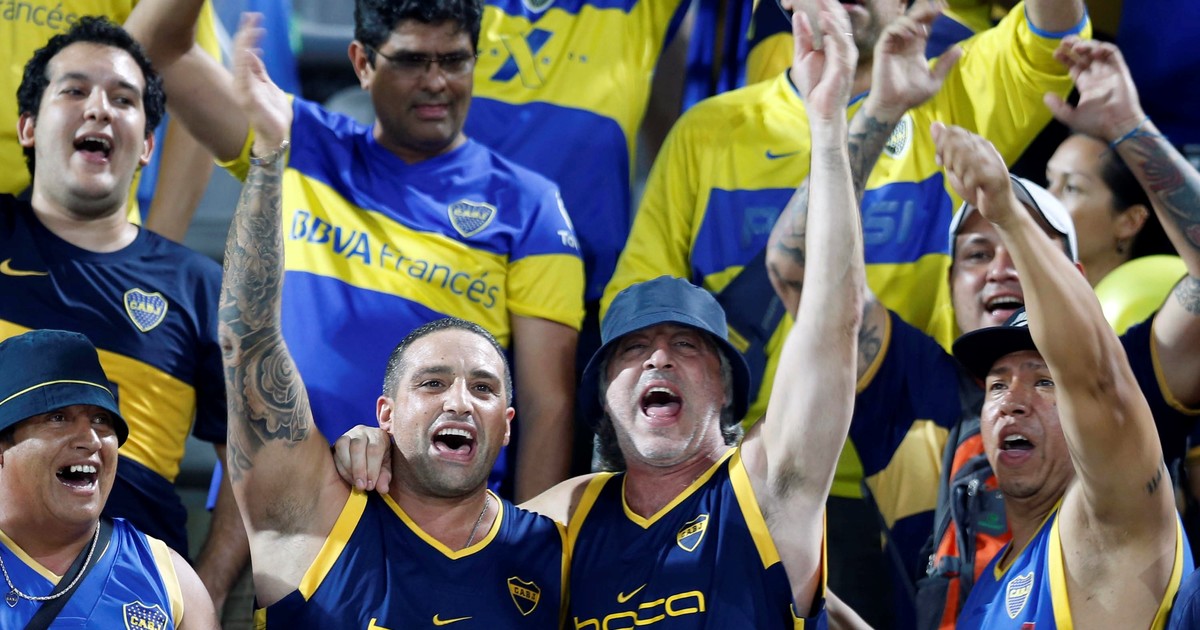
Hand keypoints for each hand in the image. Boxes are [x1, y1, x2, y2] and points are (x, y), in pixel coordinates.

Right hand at [231, 13, 291, 154]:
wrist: (277, 137)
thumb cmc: (274, 114)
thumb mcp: (269, 86)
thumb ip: (259, 71)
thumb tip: (253, 53)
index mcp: (247, 79)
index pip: (244, 52)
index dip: (248, 36)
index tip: (254, 21)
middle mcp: (241, 83)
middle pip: (240, 53)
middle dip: (245, 34)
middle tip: (252, 17)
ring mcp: (243, 90)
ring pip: (240, 61)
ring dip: (245, 44)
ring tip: (251, 28)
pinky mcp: (247, 98)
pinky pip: (244, 76)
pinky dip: (245, 62)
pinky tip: (249, 49)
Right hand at [333, 425, 392, 492]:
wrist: (368, 452)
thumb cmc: (379, 459)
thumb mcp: (386, 468)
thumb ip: (385, 477)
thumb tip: (383, 489)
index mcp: (378, 435)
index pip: (375, 449)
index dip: (372, 469)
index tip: (371, 486)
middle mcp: (362, 431)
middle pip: (357, 447)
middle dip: (359, 469)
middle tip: (361, 487)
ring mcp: (348, 435)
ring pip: (343, 446)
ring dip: (348, 468)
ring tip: (354, 483)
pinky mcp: (337, 442)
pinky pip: (334, 452)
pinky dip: (340, 467)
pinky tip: (348, 478)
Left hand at [789, 0, 858, 120]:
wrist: (820, 110)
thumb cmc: (814, 86)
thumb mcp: (802, 56)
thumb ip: (803, 36)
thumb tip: (799, 15)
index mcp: (834, 42)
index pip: (831, 17)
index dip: (822, 3)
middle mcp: (843, 45)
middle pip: (837, 17)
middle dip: (827, 2)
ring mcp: (846, 53)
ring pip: (840, 25)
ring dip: (829, 9)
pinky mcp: (845, 63)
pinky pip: (840, 41)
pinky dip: (832, 27)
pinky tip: (823, 17)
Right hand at [865, 2, 961, 120]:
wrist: (894, 106)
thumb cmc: (911, 96)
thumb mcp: (934, 80)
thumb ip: (945, 64)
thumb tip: (959, 48)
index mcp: (916, 49)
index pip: (924, 26)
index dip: (933, 16)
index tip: (945, 9)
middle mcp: (904, 44)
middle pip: (913, 19)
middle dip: (923, 10)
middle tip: (936, 7)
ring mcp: (893, 46)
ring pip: (901, 22)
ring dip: (913, 21)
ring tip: (922, 29)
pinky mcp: (883, 50)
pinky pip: (890, 32)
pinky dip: (900, 29)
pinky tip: (911, 35)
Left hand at [931, 122, 1017, 223]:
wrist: (998, 206)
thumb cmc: (975, 185)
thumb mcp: (955, 165)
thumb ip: (945, 147)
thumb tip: (934, 124)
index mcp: (976, 142)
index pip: (953, 132)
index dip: (941, 145)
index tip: (941, 160)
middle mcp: (985, 147)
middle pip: (957, 143)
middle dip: (948, 159)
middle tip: (955, 171)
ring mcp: (992, 161)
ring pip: (964, 158)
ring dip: (959, 172)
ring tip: (966, 179)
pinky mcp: (996, 176)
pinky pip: (973, 176)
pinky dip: (968, 184)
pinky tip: (974, 187)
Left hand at [1044, 37, 1145, 143]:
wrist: (1118, 125)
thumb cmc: (1097, 123)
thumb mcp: (1072, 117)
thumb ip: (1058, 107)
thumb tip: (1045, 96)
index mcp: (1087, 85)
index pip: (1075, 67)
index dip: (1066, 58)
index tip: (1056, 53)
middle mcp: (1098, 76)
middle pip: (1085, 56)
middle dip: (1074, 46)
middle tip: (1063, 42)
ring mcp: (1109, 72)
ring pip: (1098, 52)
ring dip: (1087, 45)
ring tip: (1076, 46)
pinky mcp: (1120, 70)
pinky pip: (1114, 54)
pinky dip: (1104, 48)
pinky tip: (1093, 50)